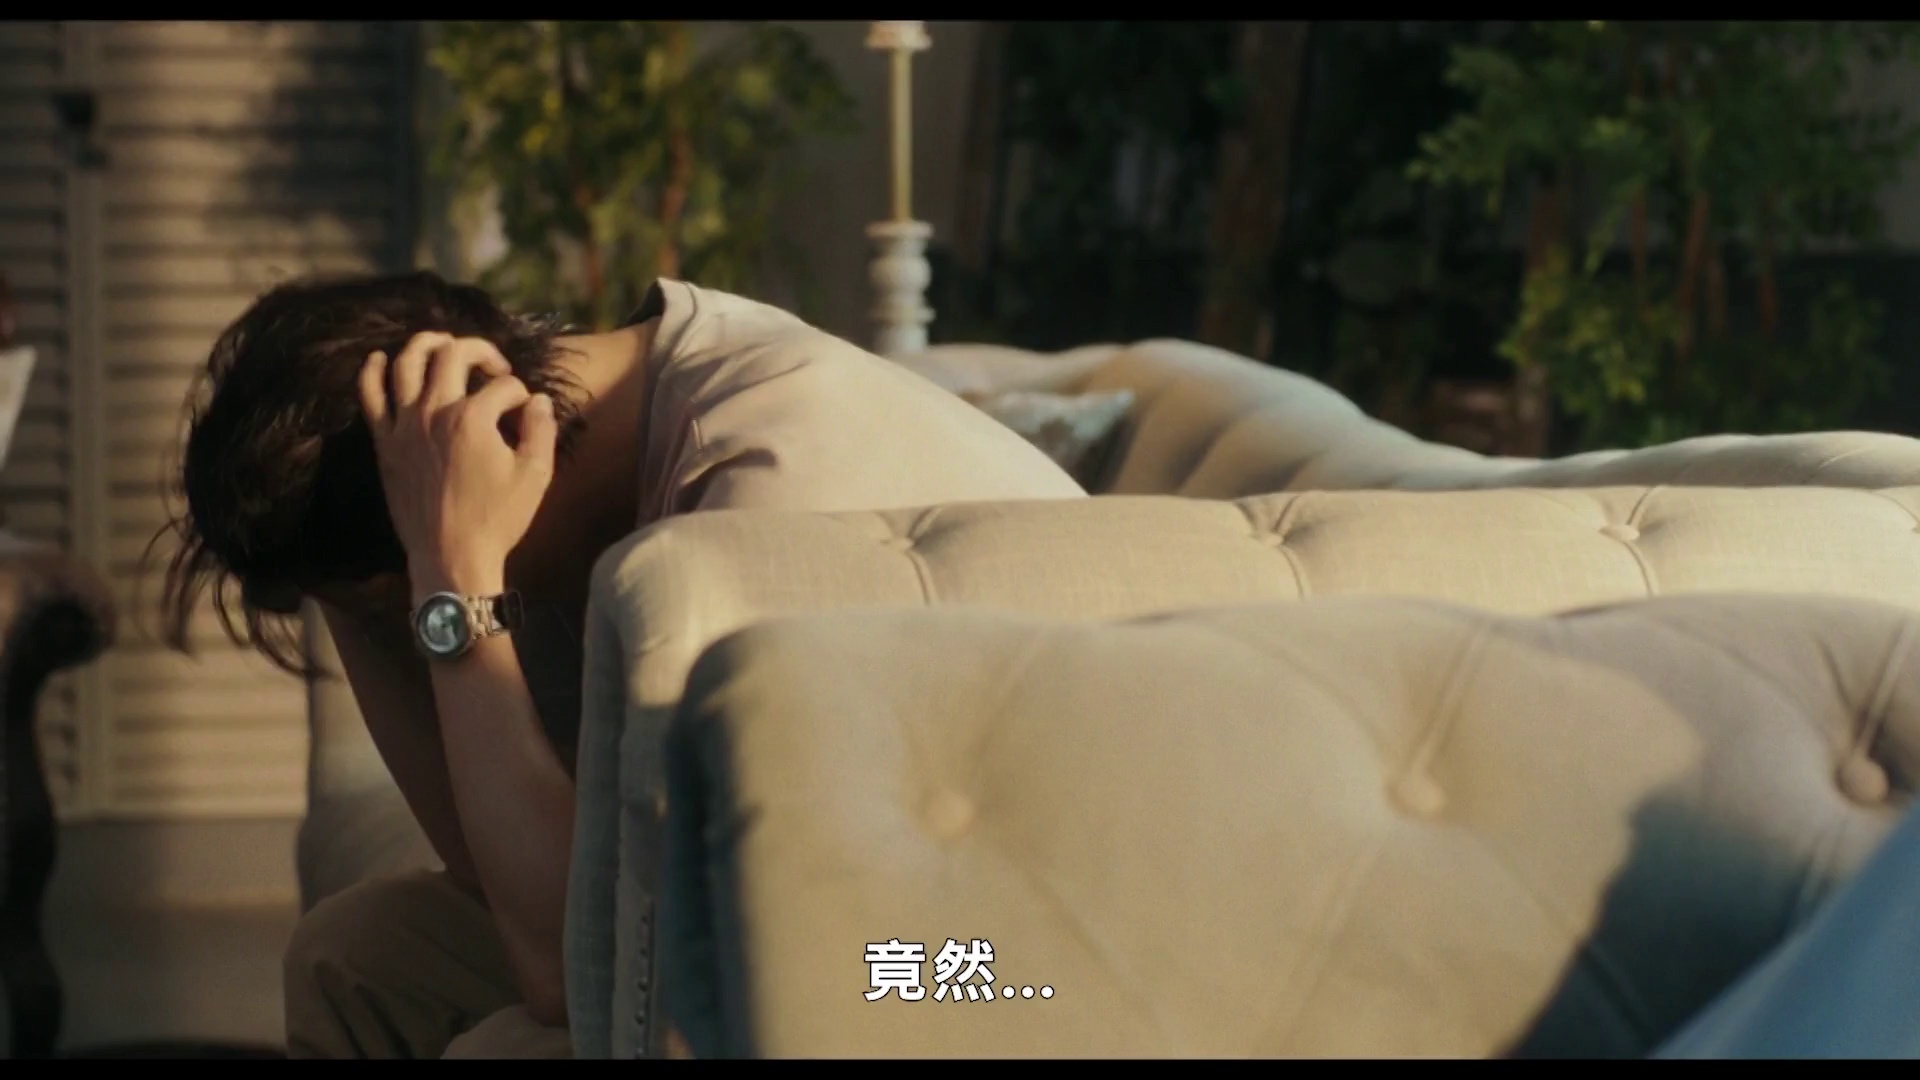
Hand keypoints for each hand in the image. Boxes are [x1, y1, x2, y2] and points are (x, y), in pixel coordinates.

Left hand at [358, 332, 557, 600]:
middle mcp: (434, 412)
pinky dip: (373, 371)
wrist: (451, 557)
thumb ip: (542, 430)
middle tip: (495, 366)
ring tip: (444, 344)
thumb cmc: (497, 519)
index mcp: (473, 419)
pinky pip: (370, 396)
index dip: (521, 395)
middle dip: (481, 351)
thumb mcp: (536, 476)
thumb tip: (539, 400)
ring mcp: (404, 425)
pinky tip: (381, 358)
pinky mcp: (385, 442)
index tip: (526, 415)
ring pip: (407, 362)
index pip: (504, 387)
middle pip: (454, 354)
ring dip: (428, 343)